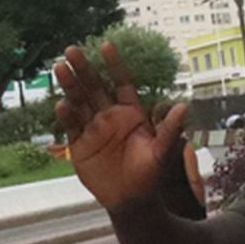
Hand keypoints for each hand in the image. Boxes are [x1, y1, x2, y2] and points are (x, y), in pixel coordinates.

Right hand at [54, 43, 184, 209]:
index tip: (106, 45)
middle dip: (84, 69)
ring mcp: (93, 128)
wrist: (131, 198)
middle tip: (72, 50)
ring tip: (60, 68)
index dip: (114, 65)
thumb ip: (170, 129)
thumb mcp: (161, 151)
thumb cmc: (148, 173)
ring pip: (79, 101)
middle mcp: (110, 115)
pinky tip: (61, 104)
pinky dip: (66, 116)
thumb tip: (183, 106)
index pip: (121, 83)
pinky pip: (71, 126)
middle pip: (94, 87)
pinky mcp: (79, 144)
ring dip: (70, 85)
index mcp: (130, 112)